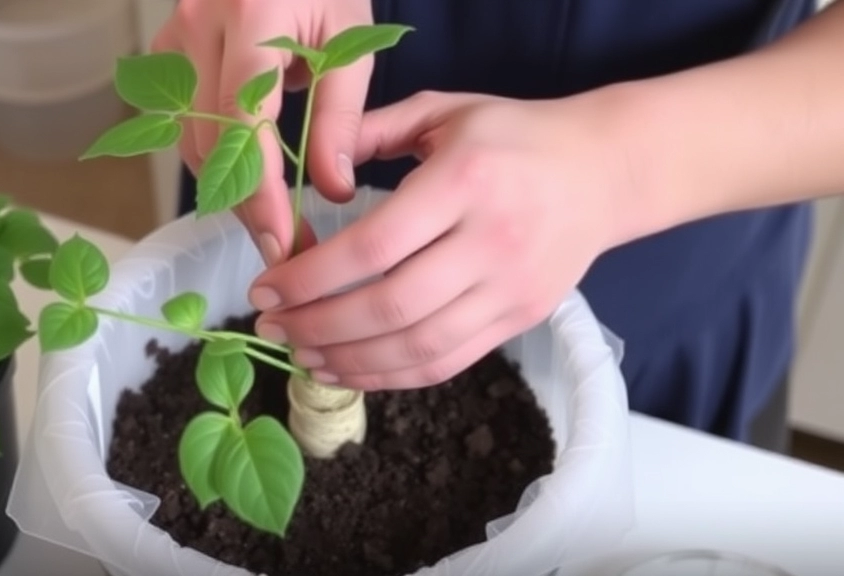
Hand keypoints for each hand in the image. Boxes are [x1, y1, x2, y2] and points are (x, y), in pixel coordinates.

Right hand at [151, 0, 374, 264]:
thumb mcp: (350, 40)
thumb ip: (340, 116)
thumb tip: (332, 188)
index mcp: (251, 15)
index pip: (243, 122)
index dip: (259, 190)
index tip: (282, 239)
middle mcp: (198, 26)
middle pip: (208, 142)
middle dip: (245, 204)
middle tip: (286, 246)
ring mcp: (173, 38)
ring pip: (188, 139)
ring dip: (227, 187)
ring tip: (273, 222)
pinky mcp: (167, 51)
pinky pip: (182, 122)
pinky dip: (214, 158)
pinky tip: (247, 181)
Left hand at [245, 90, 636, 389]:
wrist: (604, 172)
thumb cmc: (514, 136)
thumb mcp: (444, 110)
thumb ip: (372, 131)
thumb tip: (311, 170)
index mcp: (465, 181)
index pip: (374, 246)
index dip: (311, 277)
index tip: (267, 288)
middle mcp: (491, 241)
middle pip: (390, 307)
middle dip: (318, 327)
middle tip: (273, 326)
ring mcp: (510, 290)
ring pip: (417, 347)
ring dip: (348, 361)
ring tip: (302, 355)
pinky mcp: (520, 321)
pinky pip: (446, 363)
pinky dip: (391, 376)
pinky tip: (350, 370)